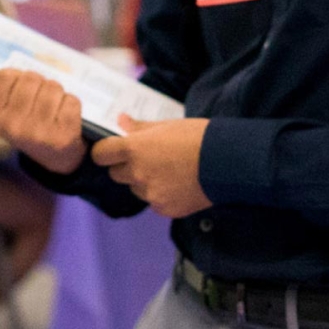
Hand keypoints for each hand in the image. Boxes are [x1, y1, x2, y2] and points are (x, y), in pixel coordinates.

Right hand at [0, 68, 86, 173]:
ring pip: (52, 87)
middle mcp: (13, 128)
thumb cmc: (21, 123)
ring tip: (51, 108)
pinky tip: (64, 116)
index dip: (15, 77)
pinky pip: (71, 100)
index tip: (17, 89)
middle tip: (37, 100)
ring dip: (55, 92)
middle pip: (30, 78)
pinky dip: (71, 103)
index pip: (4, 76)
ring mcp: (38, 134)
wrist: (54, 157)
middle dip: (37, 83)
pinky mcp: (64, 136)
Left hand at [91, 115, 211, 217]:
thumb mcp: (167, 126)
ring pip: (136, 189)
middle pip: (116, 173)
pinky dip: (161, 196)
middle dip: (126, 166)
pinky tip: (180, 185)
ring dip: (145, 182)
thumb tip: (120, 120)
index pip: (100, 154)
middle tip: (149, 159)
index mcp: (134, 149)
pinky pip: (154, 202)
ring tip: (170, 171)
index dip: (105, 151)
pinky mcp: (164, 209)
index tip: (113, 150)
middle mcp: (137, 173)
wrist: (227, 162)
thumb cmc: (197, 137)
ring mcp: (150, 193)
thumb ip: (139, 127)